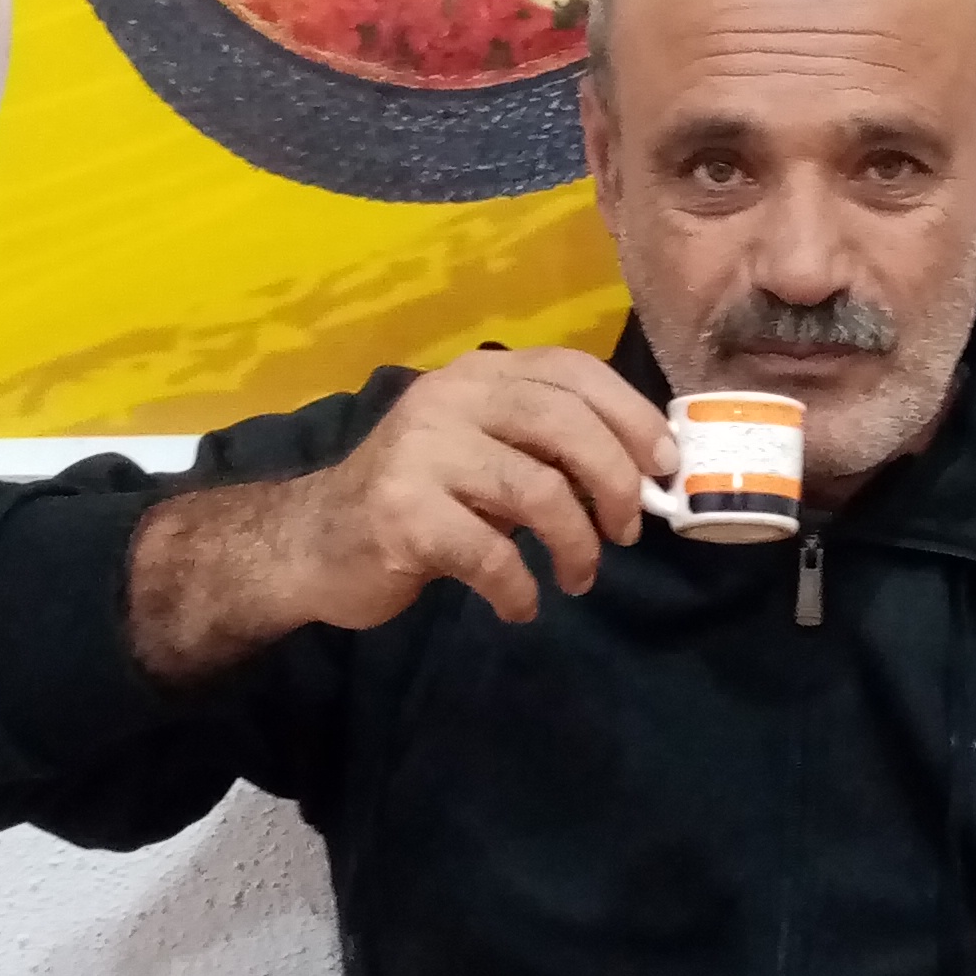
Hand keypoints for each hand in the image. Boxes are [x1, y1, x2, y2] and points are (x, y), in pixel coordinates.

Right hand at [126, 345, 675, 678]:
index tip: (663, 467)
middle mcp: (448, 399)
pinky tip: (520, 604)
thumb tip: (643, 475)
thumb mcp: (481, 452)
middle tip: (627, 531)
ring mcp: (421, 453)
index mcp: (478, 374)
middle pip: (564, 424)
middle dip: (613, 483)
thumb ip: (545, 447)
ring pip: (537, 491)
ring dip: (576, 545)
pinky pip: (491, 554)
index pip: (573, 371)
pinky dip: (519, 588)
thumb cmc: (416, 498)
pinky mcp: (402, 514)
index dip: (631, 416)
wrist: (311, 544)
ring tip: (577, 577)